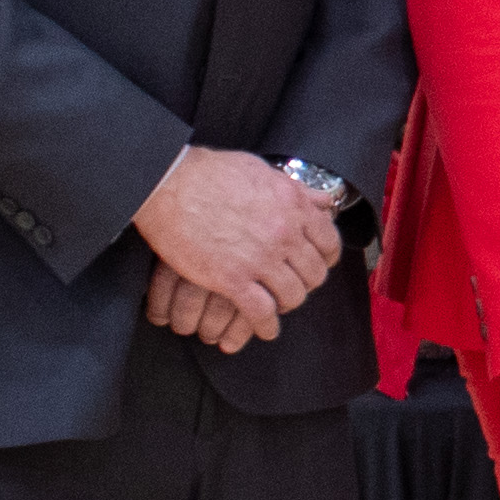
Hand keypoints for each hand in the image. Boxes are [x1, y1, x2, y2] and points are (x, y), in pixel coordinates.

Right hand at [134, 147, 339, 341]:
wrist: (170, 182)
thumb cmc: (210, 173)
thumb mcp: (263, 171)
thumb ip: (296, 190)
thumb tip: (324, 201)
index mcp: (293, 205)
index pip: (329, 242)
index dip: (325, 258)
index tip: (317, 264)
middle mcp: (283, 233)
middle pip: (313, 273)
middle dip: (306, 283)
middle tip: (293, 285)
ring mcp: (259, 258)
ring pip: (292, 295)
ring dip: (286, 304)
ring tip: (277, 304)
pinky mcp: (231, 279)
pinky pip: (261, 313)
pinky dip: (266, 325)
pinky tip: (265, 328)